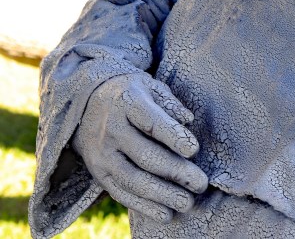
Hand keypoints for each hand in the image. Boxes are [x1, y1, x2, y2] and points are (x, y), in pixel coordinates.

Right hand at [72, 73, 207, 221]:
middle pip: (145, 155)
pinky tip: (166, 214)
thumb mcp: (151, 87)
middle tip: (201, 183)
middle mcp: (111, 130)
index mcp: (128, 103)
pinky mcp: (98, 173)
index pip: (152, 122)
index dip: (173, 137)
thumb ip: (170, 103)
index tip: (194, 150)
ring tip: (187, 203)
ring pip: (133, 179)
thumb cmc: (133, 95)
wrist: (87, 103)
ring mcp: (102, 154)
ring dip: (162, 195)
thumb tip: (188, 120)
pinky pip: (121, 193)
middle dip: (175, 172)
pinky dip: (144, 206)